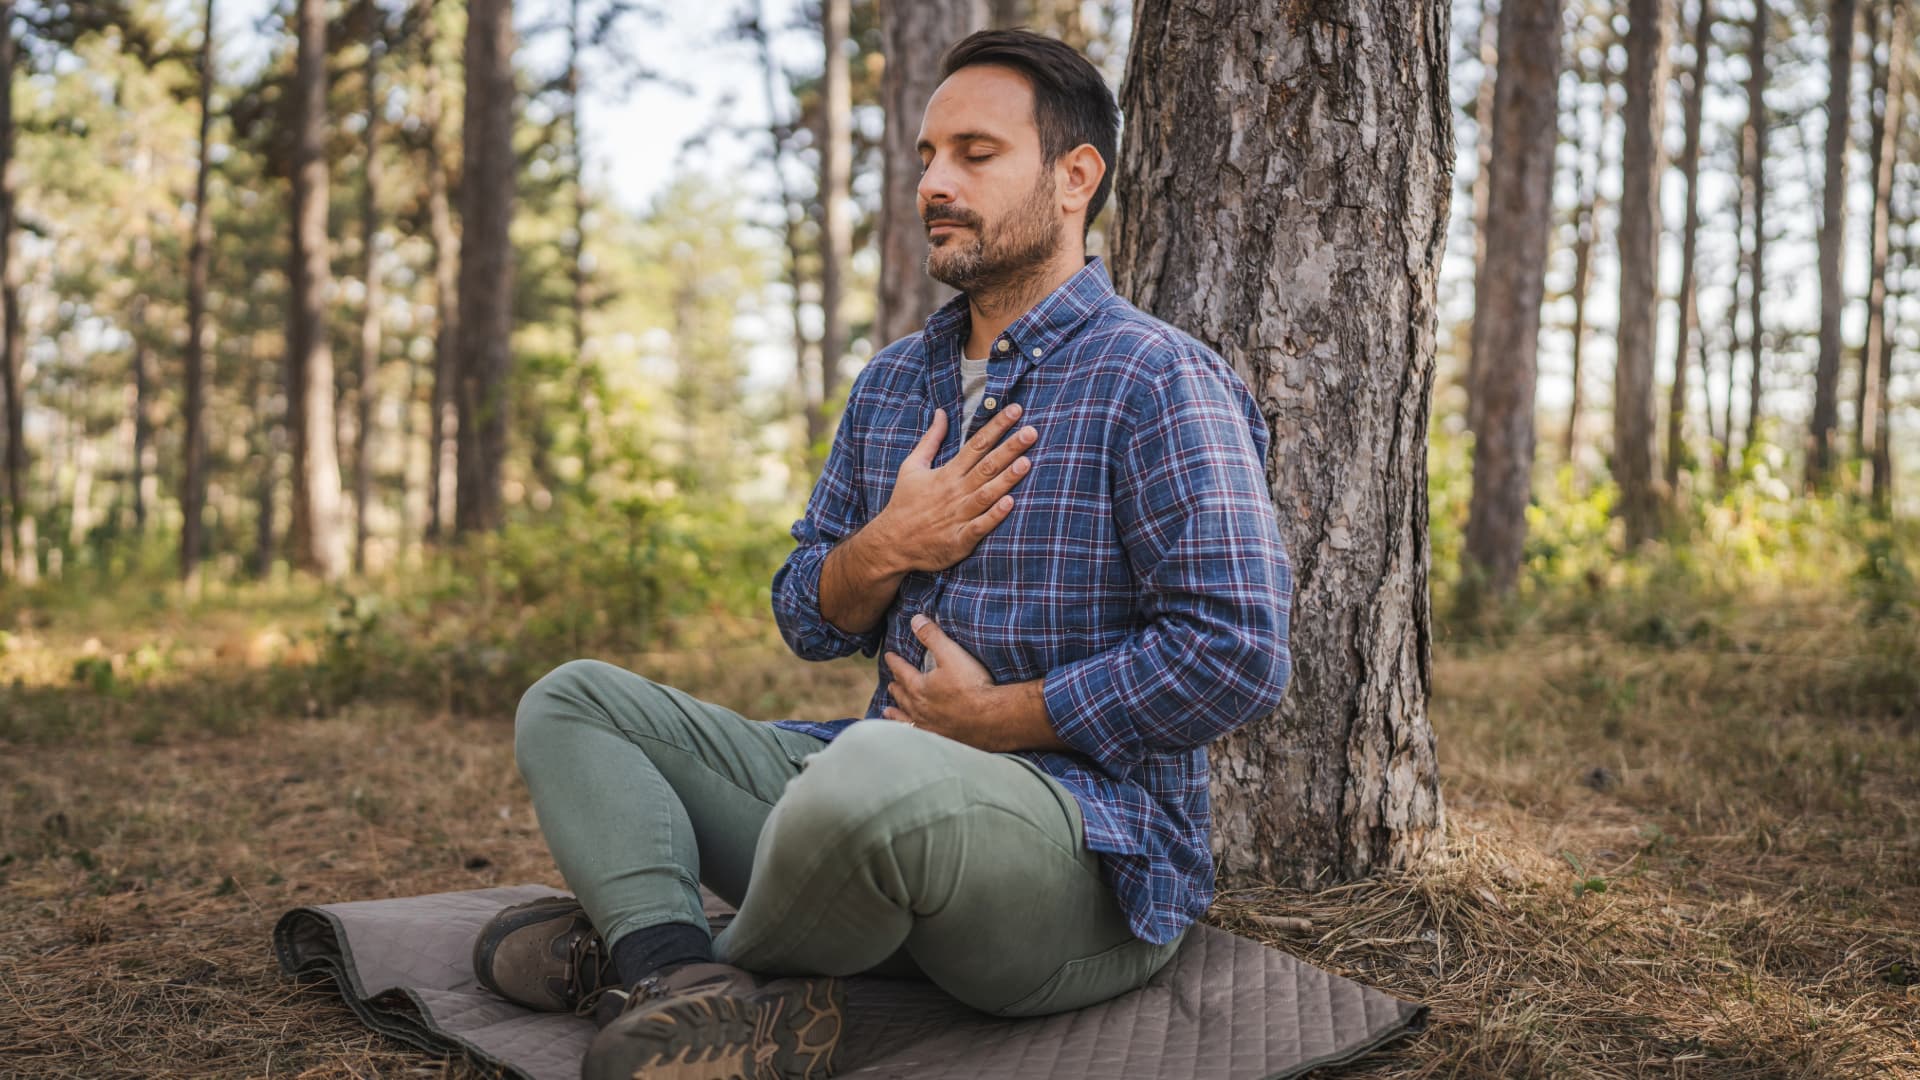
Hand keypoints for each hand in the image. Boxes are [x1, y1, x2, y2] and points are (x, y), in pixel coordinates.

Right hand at [869, 404, 1037, 573]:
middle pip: (987, 465)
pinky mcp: (959, 539)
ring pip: (987, 493)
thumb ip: (930, 440)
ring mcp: (958, 515)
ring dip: (1007, 479)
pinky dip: (994, 516)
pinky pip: (980, 526)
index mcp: (947, 473)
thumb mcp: (912, 466)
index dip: (997, 427)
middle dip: (1010, 448)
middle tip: (1032, 432)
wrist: (891, 544)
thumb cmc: (904, 503)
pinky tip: (1010, 503)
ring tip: (1027, 462)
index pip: (976, 444)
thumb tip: (941, 413)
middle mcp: (955, 491)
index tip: (1015, 411)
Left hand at [882, 615, 999, 747]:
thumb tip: (915, 620)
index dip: (895, 662)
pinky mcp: (941, 738)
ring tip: (888, 711)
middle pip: (903, 695)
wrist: (991, 718)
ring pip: (906, 717)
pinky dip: (909, 731)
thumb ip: (932, 636)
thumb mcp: (951, 654)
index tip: (889, 656)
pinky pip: (918, 734)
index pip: (902, 671)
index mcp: (919, 687)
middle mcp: (919, 708)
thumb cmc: (972, 685)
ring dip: (896, 712)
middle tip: (890, 683)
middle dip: (896, 687)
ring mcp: (929, 726)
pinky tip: (911, 733)